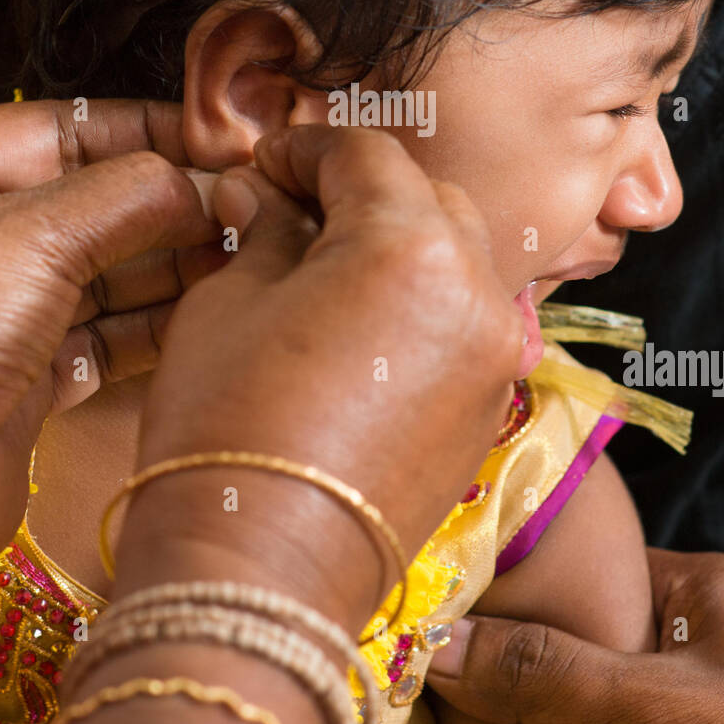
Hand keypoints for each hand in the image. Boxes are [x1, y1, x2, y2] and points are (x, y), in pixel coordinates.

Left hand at [0, 98, 221, 592]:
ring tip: (242, 251)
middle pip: (93, 201)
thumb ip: (129, 195)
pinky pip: (109, 334)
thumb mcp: (31, 234)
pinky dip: (157, 322)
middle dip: (170, 203)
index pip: (62, 129)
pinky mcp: (26, 376)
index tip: (219, 139)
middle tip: (245, 202)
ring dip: (174, 263)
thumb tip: (202, 182)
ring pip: (108, 270)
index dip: (145, 130)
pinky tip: (208, 306)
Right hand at [113, 125, 523, 633]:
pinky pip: (466, 320)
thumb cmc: (228, 429)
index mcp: (411, 244)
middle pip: (425, 198)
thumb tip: (267, 198)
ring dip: (399, 245)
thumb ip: (266, 233)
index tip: (264, 168)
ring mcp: (495, 352)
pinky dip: (423, 303)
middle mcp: (478, 289)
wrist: (261, 573)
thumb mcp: (228, 304)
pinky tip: (362, 326)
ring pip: (458, 257)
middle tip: (293, 211)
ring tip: (328, 269)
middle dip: (360, 192)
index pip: (364, 154)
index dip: (304, 150)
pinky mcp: (491, 404)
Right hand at [425, 548, 723, 723]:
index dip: (533, 595)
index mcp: (714, 588)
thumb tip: (439, 644)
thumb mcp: (655, 708)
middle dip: (548, 676)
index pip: (600, 573)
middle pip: (608, 646)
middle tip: (477, 697)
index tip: (468, 617)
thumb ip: (550, 673)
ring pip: (629, 703)